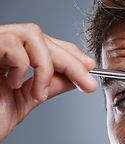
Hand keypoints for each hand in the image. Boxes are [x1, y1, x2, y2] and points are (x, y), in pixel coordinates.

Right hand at [0, 23, 97, 141]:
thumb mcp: (25, 101)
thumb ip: (48, 86)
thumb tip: (77, 78)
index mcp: (6, 58)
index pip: (42, 42)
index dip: (67, 50)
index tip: (88, 66)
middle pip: (41, 37)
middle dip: (70, 60)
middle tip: (88, 83)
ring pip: (30, 34)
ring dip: (46, 65)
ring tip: (38, 94)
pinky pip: (11, 43)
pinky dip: (24, 65)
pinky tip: (16, 85)